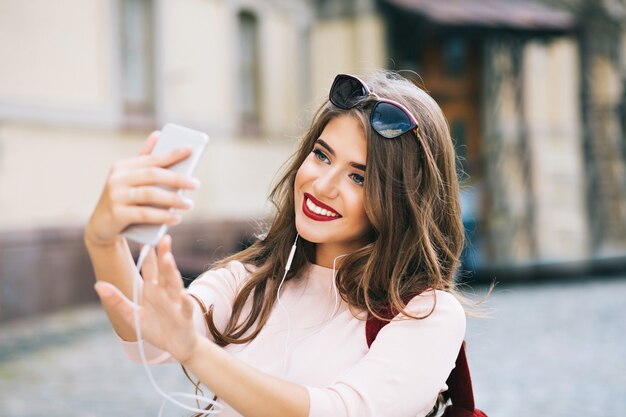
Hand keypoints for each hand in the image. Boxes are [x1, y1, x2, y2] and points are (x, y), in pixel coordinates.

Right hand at [85, 132, 199, 246]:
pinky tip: (176, 219)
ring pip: (149, 194)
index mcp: (123, 167)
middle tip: (196, 184)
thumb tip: (158, 134)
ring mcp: (116, 196)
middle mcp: (117, 179)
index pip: (152, 159)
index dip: (172, 154)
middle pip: (152, 175)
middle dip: (177, 178)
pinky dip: (162, 216)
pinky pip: (144, 214)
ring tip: (189, 204)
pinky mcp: (117, 214)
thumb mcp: (131, 179)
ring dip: (173, 199)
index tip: (191, 149)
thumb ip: (145, 160)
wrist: (101, 226)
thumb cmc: (123, 199)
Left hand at [94, 235, 200, 363]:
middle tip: (163, 238)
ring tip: (168, 259)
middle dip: (163, 256)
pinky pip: (185, 308)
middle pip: (164, 272)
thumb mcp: (133, 315)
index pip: (150, 270)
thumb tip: (98, 284)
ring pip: (174, 285)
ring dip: (171, 272)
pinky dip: (185, 301)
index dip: (147, 256)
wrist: (178, 346)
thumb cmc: (158, 328)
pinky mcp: (185, 317)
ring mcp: (176, 304)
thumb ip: (117, 300)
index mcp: (153, 291)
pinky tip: (183, 294)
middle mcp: (166, 294)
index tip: (144, 240)